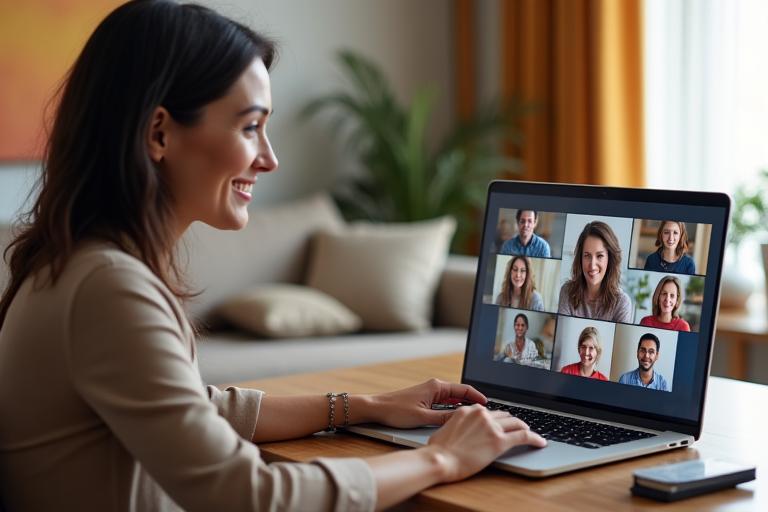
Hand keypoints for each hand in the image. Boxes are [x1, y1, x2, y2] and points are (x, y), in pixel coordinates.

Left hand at [367, 378, 486, 428]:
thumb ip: (444, 418)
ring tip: (474, 416)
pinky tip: (457, 416)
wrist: (377, 408)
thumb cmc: (396, 411)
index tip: (488, 406)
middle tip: (485, 413)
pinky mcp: (425, 398)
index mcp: (436, 387)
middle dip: (473, 402)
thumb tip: (462, 419)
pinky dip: (453, 408)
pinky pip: (444, 402)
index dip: (478, 397)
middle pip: (460, 393)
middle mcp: (434, 386)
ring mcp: (430, 392)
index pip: (464, 389)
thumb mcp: (423, 417)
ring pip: (453, 398)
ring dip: (463, 405)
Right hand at [426, 404, 546, 481]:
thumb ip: (458, 425)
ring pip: (517, 423)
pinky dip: (534, 439)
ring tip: (531, 434)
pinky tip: (540, 442)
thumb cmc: (438, 449)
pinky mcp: (499, 441)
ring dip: (525, 428)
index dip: (498, 418)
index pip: (490, 411)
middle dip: (512, 422)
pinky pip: (523, 436)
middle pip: (505, 415)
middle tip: (518, 428)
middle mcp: (481, 414)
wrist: (439, 459)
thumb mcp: (445, 428)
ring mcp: (491, 427)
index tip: (503, 422)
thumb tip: (461, 431)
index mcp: (468, 410)